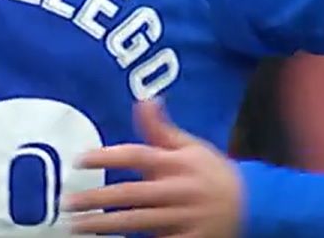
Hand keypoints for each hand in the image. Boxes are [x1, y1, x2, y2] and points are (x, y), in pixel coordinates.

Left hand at [63, 100, 244, 237]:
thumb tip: (144, 98)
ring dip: (106, 225)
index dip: (108, 157)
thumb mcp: (191, 147)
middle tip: (67, 202)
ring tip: (76, 225)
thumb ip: (161, 128)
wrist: (256, 205)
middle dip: (98, 199)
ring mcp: (185, 219)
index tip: (80, 159)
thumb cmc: (213, 172)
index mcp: (178, 163)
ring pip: (139, 223)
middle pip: (133, 194)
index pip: (137, 156)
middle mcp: (180, 190)